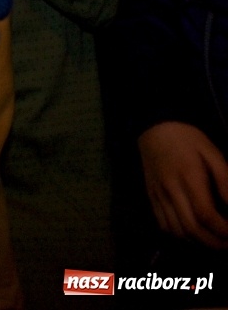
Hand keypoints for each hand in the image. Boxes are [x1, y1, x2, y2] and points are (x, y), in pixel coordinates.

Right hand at [139, 121, 227, 249]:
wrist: (155, 129)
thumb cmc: (188, 140)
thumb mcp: (213, 153)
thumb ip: (225, 181)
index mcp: (189, 177)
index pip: (206, 214)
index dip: (224, 231)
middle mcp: (171, 190)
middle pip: (191, 228)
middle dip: (214, 243)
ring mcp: (158, 196)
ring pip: (177, 231)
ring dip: (198, 243)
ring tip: (216, 242)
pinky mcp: (151, 198)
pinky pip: (164, 225)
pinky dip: (181, 236)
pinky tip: (194, 234)